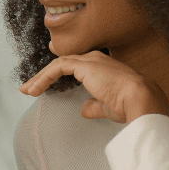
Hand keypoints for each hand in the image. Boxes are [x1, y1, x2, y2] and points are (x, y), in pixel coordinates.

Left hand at [19, 51, 168, 122]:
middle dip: (43, 77)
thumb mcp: (108, 106)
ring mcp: (90, 60)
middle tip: (29, 88)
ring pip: (57, 65)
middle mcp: (95, 59)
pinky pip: (57, 68)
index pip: (74, 68)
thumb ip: (94, 106)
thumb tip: (83, 109)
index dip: (56, 77)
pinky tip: (35, 89)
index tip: (43, 88)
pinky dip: (44, 78)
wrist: (140, 99)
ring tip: (28, 90)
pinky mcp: (84, 65)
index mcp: (102, 67)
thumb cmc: (130, 104)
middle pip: (63, 64)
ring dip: (40, 78)